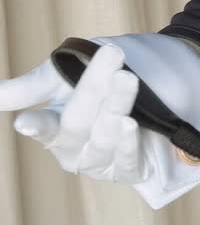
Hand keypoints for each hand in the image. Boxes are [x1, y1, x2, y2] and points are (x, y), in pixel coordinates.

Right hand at [0, 34, 199, 208]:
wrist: (146, 87)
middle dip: (94, 89)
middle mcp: (74, 150)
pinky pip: (127, 160)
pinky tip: (131, 124)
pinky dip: (128, 143)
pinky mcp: (129, 169)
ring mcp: (101, 161)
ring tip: (126, 79)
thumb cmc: (95, 85)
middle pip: (79, 122)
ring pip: (105, 137)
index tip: (26, 122)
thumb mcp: (60, 78)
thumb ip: (27, 89)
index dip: (37, 125)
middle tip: (110, 56)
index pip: (43, 127)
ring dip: (116, 106)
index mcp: (54, 129)